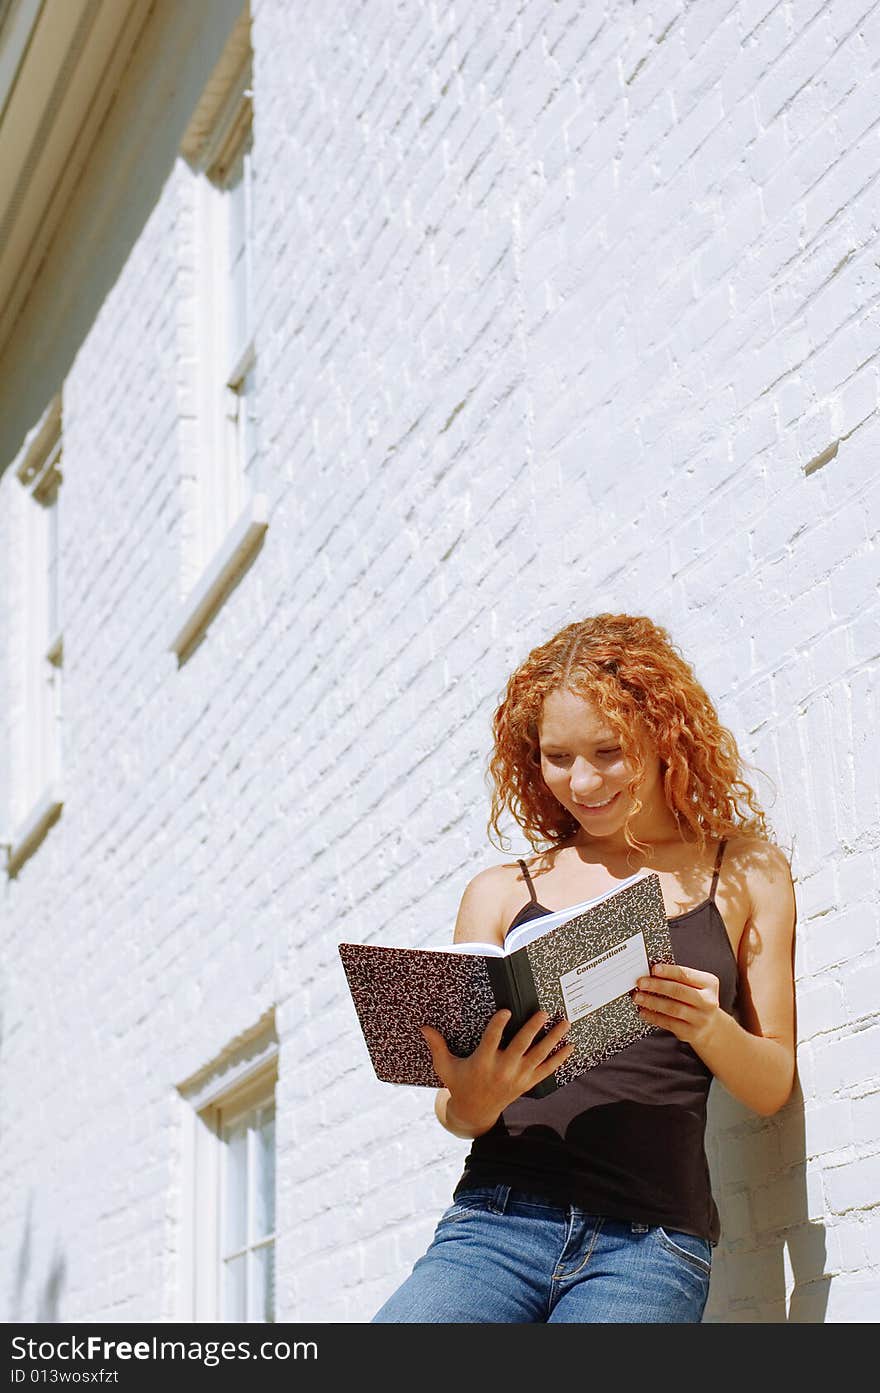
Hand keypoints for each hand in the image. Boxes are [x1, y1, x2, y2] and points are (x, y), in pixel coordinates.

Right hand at [419, 1008, 573, 1131]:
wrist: (475, 1112)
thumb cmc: (459, 1084)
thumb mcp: (445, 1067)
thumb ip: (437, 1045)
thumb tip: (423, 1026)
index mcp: (482, 1062)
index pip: (491, 1041)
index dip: (498, 1026)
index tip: (506, 1010)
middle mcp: (502, 1070)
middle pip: (520, 1046)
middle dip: (532, 1029)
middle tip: (542, 1012)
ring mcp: (516, 1078)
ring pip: (538, 1056)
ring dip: (552, 1039)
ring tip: (564, 1022)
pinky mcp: (526, 1084)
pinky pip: (546, 1070)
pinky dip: (559, 1059)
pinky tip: (570, 1046)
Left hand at [632, 963, 721, 1047]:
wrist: (710, 1025)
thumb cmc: (696, 999)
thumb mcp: (695, 985)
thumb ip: (678, 978)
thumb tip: (651, 973)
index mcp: (709, 984)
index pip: (686, 975)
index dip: (668, 971)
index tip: (653, 969)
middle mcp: (708, 1002)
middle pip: (679, 991)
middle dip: (657, 986)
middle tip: (641, 983)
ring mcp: (701, 1019)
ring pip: (673, 1008)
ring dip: (652, 1002)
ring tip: (638, 997)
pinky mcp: (691, 1032)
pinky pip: (669, 1023)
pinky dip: (653, 1016)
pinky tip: (644, 1011)